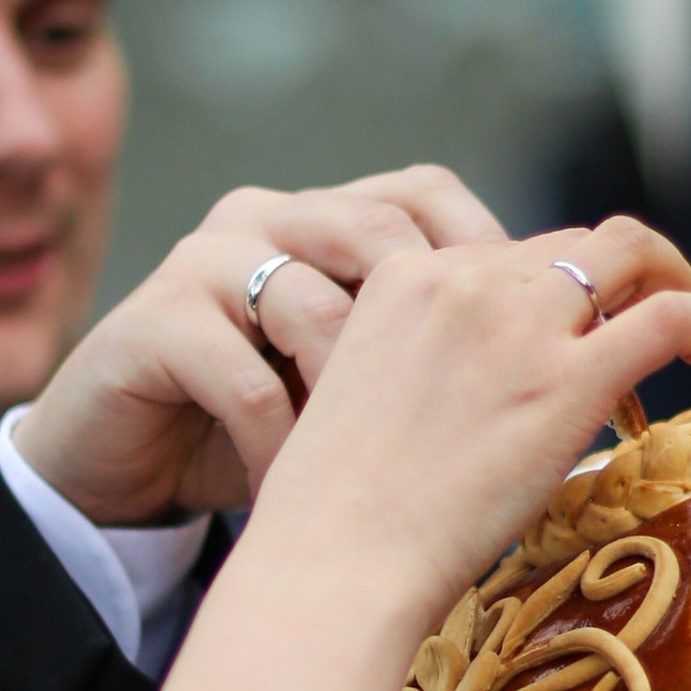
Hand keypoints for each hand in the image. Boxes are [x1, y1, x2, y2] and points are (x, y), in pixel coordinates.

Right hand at [13, 167, 507, 525]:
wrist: (119, 467)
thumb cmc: (256, 428)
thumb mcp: (353, 379)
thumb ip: (426, 347)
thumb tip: (571, 352)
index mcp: (319, 216)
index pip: (421, 194)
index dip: (488, 250)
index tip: (541, 332)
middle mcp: (261, 218)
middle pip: (374, 230)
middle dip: (432, 323)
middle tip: (480, 403)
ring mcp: (201, 263)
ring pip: (311, 305)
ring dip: (356, 400)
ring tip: (384, 471)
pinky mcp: (151, 324)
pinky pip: (242, 378)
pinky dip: (285, 447)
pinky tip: (303, 496)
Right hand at [246, 215, 690, 643]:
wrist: (334, 563)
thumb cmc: (332, 515)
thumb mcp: (353, 392)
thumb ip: (418, 364)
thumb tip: (475, 391)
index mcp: (403, 276)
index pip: (504, 251)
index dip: (546, 289)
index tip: (561, 334)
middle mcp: (463, 281)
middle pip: (568, 244)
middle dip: (609, 278)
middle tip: (633, 324)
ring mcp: (519, 325)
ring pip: (626, 252)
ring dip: (664, 277)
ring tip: (683, 324)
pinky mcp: (570, 380)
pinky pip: (669, 314)